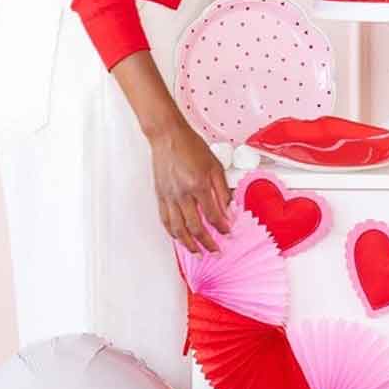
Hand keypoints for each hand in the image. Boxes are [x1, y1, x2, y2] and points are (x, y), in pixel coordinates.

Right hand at [149, 115, 231, 252]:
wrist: (168, 136)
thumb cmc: (191, 147)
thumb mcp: (215, 165)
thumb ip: (222, 189)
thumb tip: (228, 209)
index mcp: (199, 185)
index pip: (213, 215)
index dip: (222, 228)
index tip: (228, 234)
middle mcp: (182, 194)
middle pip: (195, 227)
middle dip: (207, 242)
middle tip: (215, 251)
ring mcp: (169, 197)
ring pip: (178, 228)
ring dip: (188, 244)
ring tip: (197, 252)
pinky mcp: (160, 196)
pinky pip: (165, 220)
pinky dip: (173, 233)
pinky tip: (179, 239)